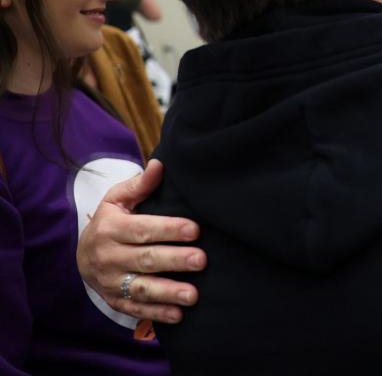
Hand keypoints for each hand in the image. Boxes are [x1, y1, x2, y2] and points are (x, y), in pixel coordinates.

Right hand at [77, 159, 205, 322]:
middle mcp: (108, 256)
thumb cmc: (110, 221)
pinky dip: (157, 313)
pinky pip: (136, 308)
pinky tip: (179, 315)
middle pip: (145, 259)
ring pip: (141, 288)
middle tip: (202, 260)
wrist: (80, 255)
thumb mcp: (117, 200)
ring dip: (168, 292)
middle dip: (175, 260)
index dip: (169, 229)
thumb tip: (160, 164)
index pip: (142, 229)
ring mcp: (110, 281)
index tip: (195, 229)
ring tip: (194, 295)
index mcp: (111, 228)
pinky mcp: (114, 300)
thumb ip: (139, 185)